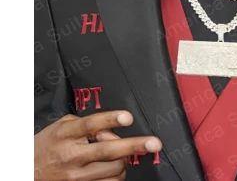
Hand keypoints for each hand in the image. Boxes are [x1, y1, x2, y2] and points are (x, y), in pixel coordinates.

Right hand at [34, 110, 161, 180]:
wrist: (25, 173)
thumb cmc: (48, 146)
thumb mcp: (62, 127)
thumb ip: (86, 124)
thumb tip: (113, 128)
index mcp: (66, 134)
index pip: (90, 125)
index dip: (111, 120)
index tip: (128, 118)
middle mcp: (72, 156)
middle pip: (109, 151)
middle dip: (135, 146)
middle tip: (154, 143)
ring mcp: (76, 177)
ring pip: (114, 170)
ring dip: (124, 161)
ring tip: (122, 156)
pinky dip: (117, 177)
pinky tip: (116, 170)